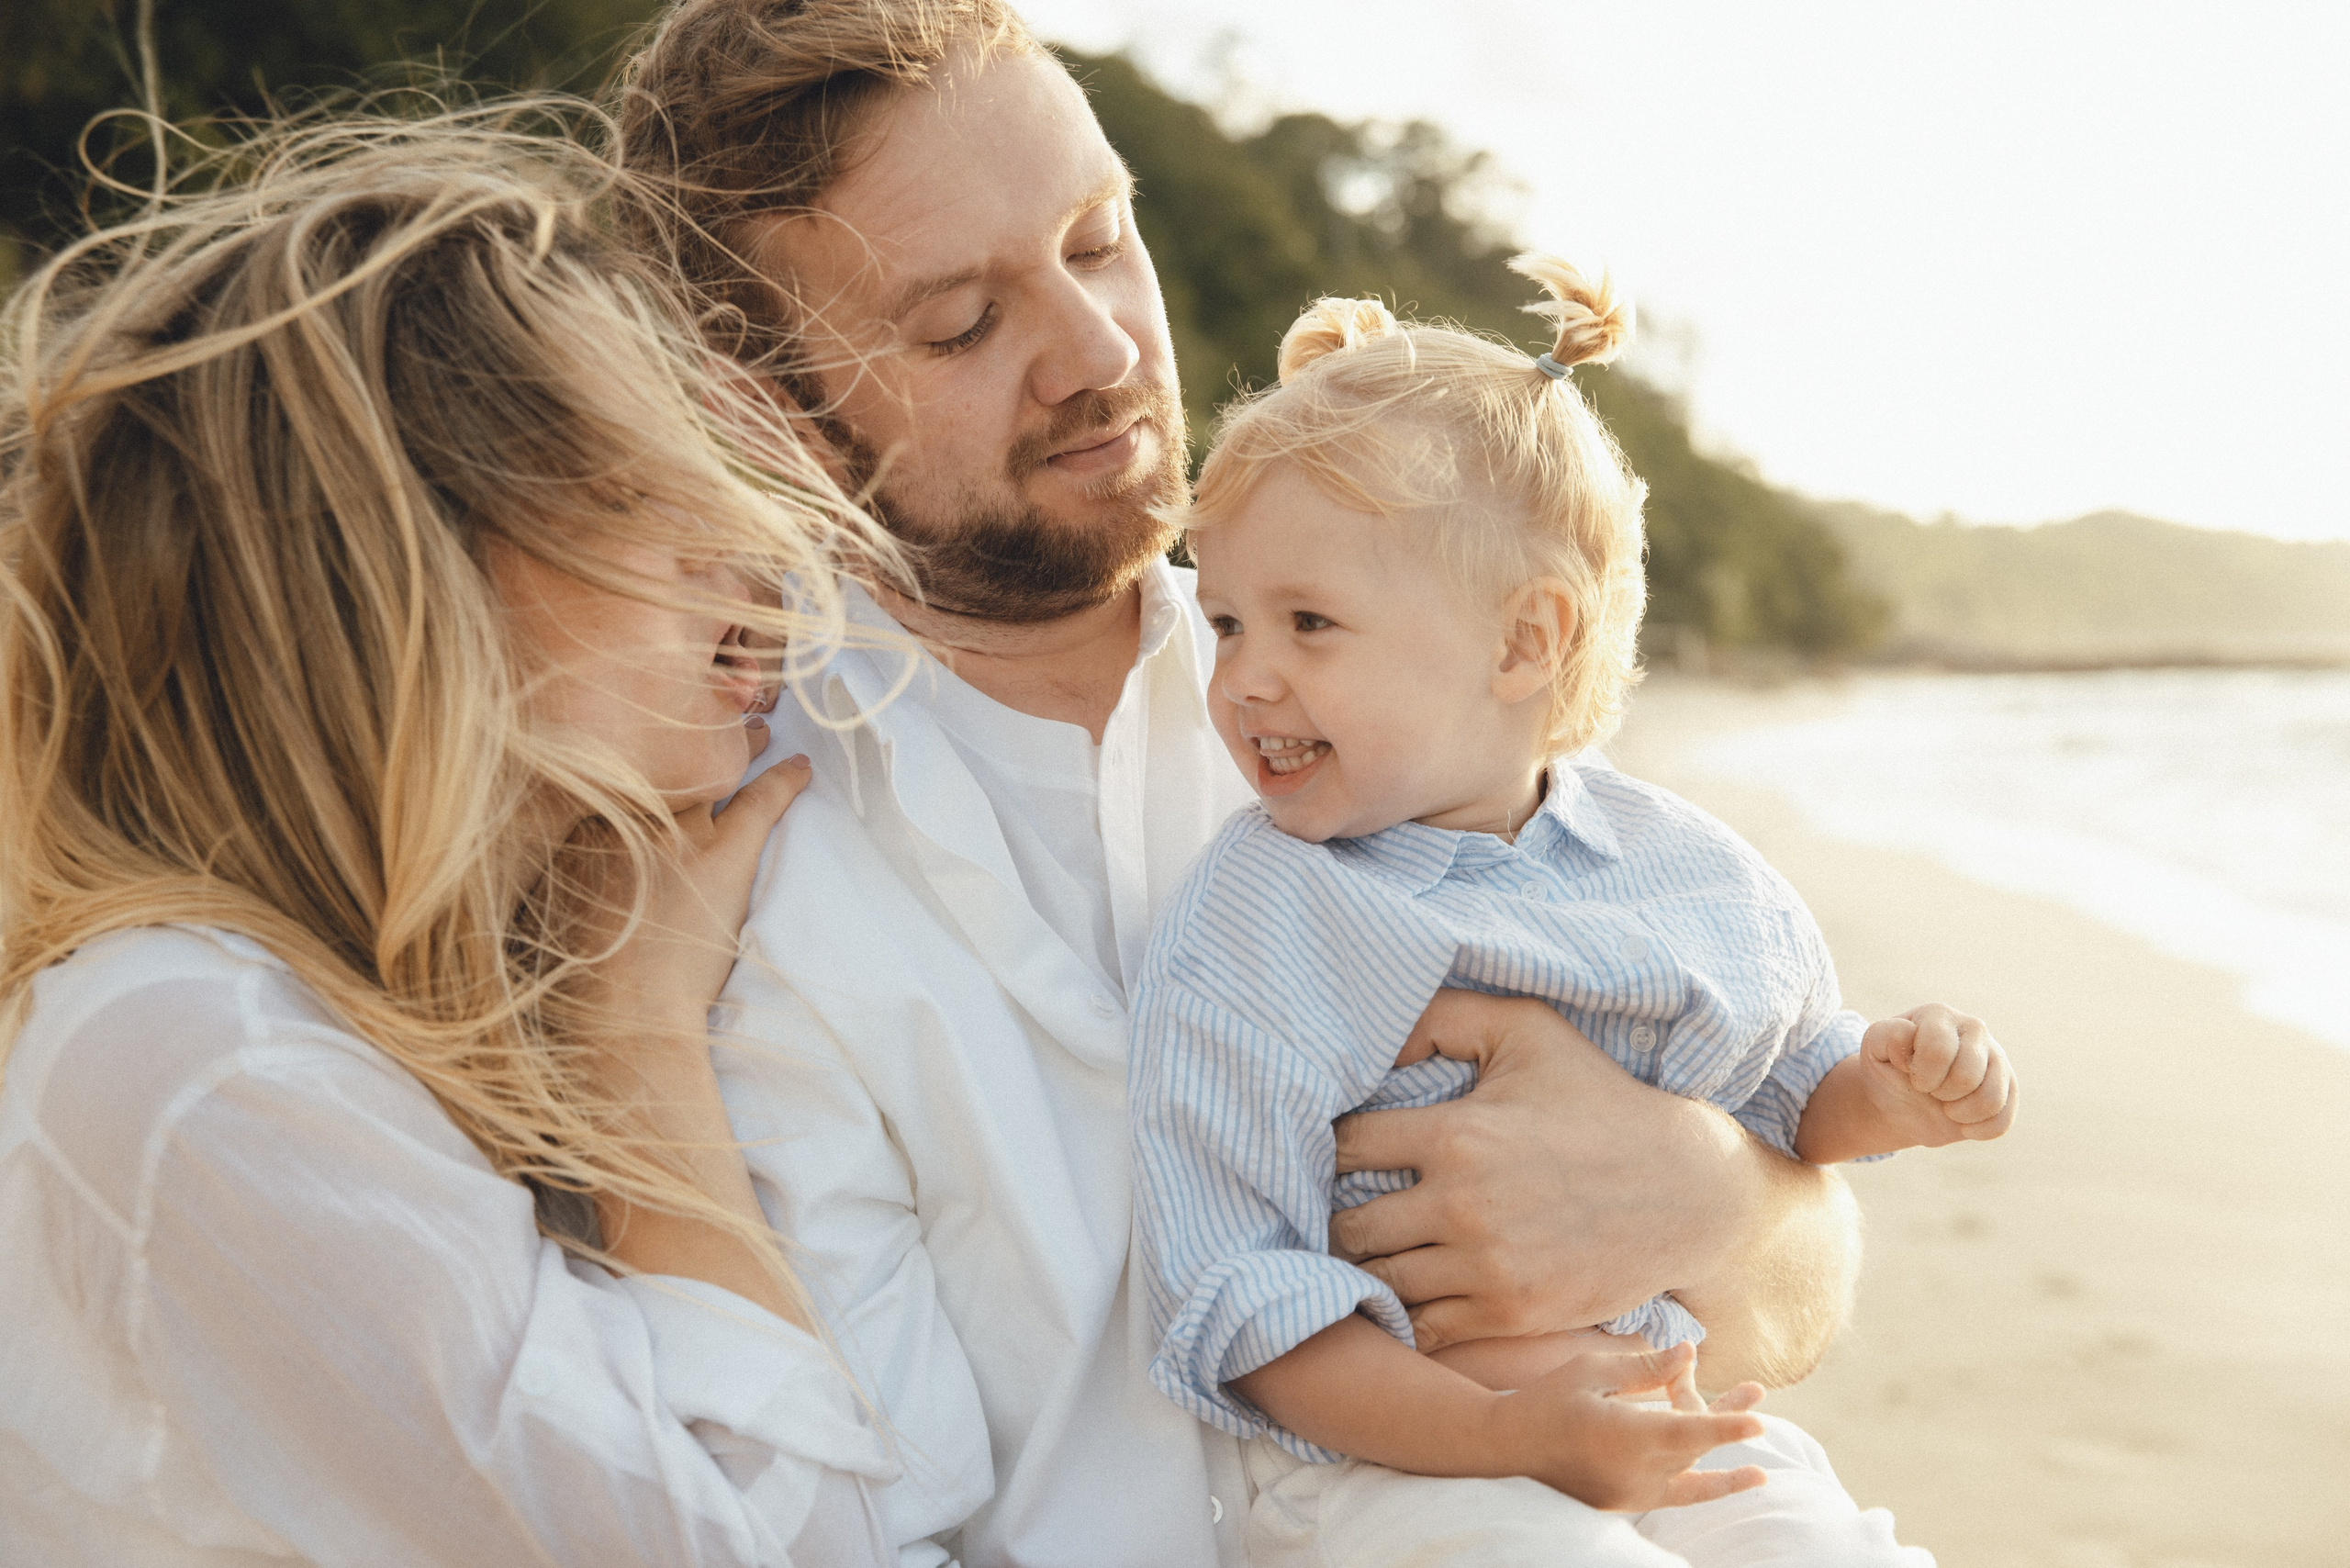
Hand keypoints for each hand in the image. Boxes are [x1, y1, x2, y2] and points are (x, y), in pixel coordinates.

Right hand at [579, 756, 810, 1056]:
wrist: (621, 1013)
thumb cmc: (578, 975)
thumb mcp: (549, 905)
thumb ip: (562, 868)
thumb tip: (568, 857)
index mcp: (578, 827)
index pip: (618, 770)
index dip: (643, 752)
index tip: (653, 739)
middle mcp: (626, 815)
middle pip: (664, 759)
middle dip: (689, 735)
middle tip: (710, 715)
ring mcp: (679, 832)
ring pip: (714, 770)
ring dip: (739, 746)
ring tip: (759, 728)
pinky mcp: (724, 856)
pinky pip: (761, 801)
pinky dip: (784, 780)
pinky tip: (801, 766)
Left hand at [1327, 991, 1749, 1351]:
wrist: (1688, 1190)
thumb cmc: (1600, 1100)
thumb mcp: (1529, 1030)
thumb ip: (1446, 1016)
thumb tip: (1379, 1035)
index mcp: (1456, 1134)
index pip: (1347, 1147)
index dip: (1334, 1147)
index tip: (1349, 1152)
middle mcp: (1461, 1205)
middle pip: (1348, 1225)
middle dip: (1340, 1215)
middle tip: (1352, 1207)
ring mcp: (1485, 1267)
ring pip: (1380, 1279)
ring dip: (1370, 1265)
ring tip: (1379, 1248)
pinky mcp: (1509, 1313)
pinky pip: (1422, 1327)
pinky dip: (1407, 1312)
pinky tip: (1414, 1288)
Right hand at [1487, 1343, 1766, 1510]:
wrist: (1509, 1448)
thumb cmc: (1548, 1400)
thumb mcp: (1592, 1370)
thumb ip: (1644, 1368)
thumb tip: (1688, 1353)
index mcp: (1626, 1435)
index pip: (1689, 1432)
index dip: (1727, 1425)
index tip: (1759, 1420)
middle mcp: (1634, 1471)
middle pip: (1694, 1446)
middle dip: (1725, 1417)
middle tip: (1756, 1391)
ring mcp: (1632, 1492)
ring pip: (1690, 1473)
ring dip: (1719, 1457)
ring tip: (1759, 1471)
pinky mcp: (1627, 1502)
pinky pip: (1677, 1494)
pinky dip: (1704, 1486)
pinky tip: (1733, 1480)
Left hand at [1852, 1004, 2016, 1148]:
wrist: (1900, 1099)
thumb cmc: (1889, 1069)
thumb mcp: (1874, 1049)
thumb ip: (1885, 1035)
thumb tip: (1911, 1036)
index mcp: (1939, 1016)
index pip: (1938, 1051)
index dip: (1921, 1075)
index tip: (1910, 1074)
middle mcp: (1974, 1030)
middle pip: (1967, 1076)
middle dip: (1940, 1093)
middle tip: (1929, 1089)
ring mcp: (1997, 1058)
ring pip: (1991, 1100)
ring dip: (1959, 1113)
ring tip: (1946, 1104)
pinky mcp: (2009, 1087)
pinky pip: (2003, 1120)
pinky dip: (1976, 1130)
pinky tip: (1961, 1121)